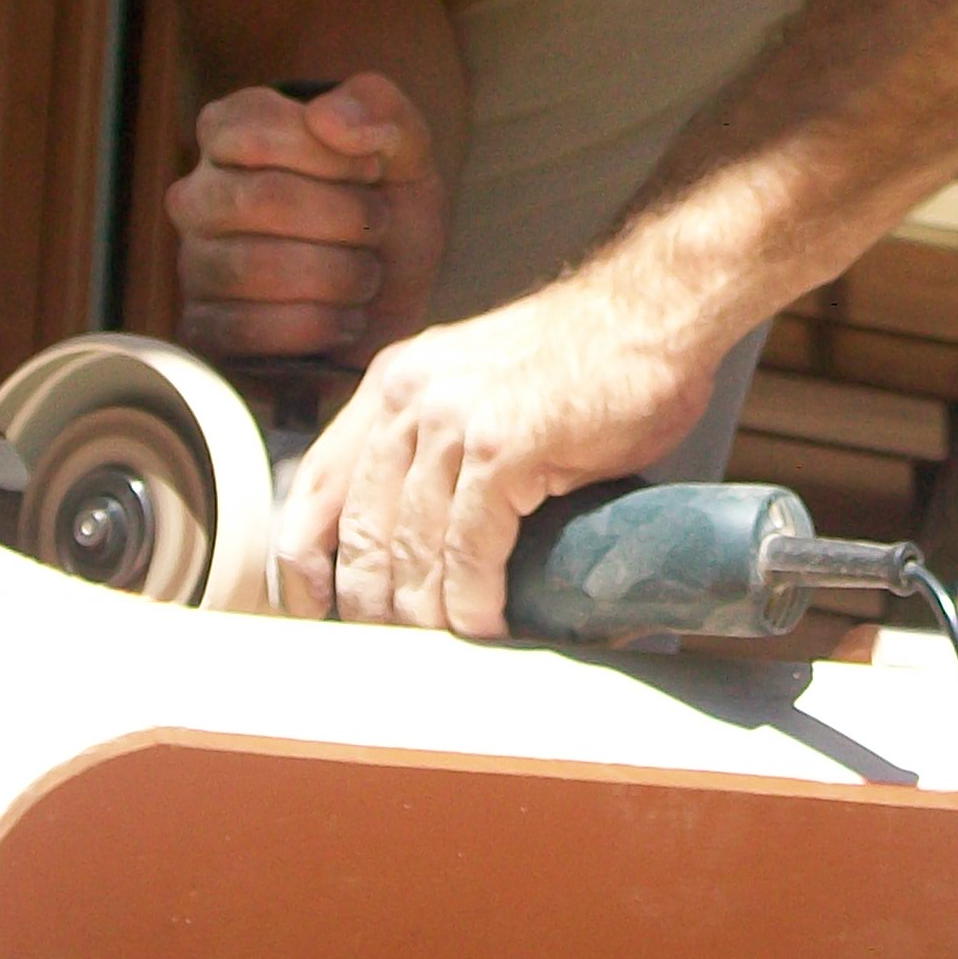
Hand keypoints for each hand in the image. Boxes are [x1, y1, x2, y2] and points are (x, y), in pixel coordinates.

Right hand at [167, 73, 447, 372]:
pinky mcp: (203, 329)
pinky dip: (317, 326)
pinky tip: (345, 318)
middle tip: (379, 225)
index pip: (252, 128)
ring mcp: (194, 264)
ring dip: (339, 275)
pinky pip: (247, 329)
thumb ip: (376, 109)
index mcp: (230, 132)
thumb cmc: (386, 208)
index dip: (327, 154)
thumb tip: (326, 116)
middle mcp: (198, 194)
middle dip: (345, 217)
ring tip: (365, 274)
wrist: (395, 300)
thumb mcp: (404, 150)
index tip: (372, 169)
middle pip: (260, 199)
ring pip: (255, 268)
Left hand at [272, 274, 724, 636]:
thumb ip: (436, 442)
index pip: (315, 486)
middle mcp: (408, 397)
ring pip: (410, 549)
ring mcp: (454, 421)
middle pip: (357, 532)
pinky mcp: (505, 447)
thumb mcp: (479, 385)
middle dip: (368, 606)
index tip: (314, 609)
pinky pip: (470, 550)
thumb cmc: (584, 356)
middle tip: (391, 648)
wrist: (653, 308)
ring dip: (425, 616)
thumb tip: (417, 533)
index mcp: (393, 383)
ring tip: (443, 650)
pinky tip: (486, 625)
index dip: (304, 561)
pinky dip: (474, 602)